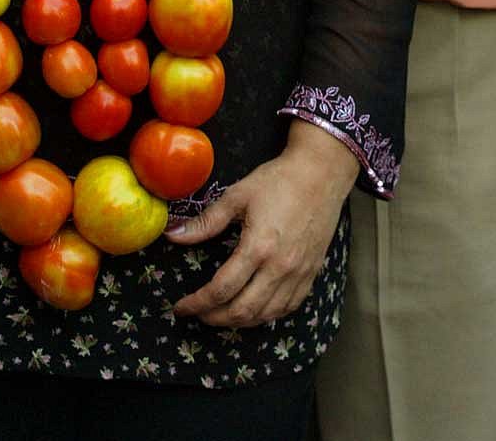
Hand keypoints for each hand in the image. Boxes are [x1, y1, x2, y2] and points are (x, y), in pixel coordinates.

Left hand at [166, 121, 358, 327]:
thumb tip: (173, 235)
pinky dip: (265, 316)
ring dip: (238, 321)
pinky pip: (286, 308)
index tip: (181, 307)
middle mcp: (280, 268)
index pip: (221, 290)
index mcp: (258, 248)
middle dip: (213, 318)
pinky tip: (252, 309)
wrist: (321, 174)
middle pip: (242, 311)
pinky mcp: (311, 275)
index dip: (197, 303)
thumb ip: (206, 221)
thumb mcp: (237, 195)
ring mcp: (298, 275)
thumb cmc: (279, 180)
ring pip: (264, 315)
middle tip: (197, 313)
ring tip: (219, 314)